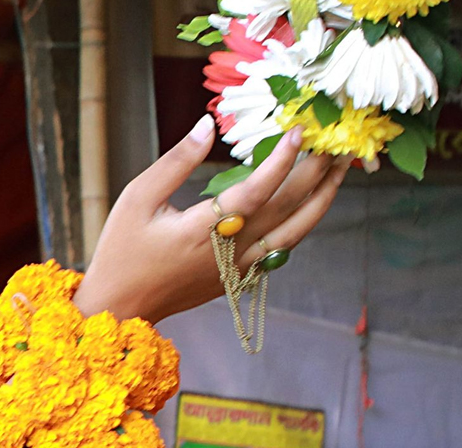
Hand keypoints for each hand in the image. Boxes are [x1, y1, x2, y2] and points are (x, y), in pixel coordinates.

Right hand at [74, 116, 351, 323]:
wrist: (120, 307)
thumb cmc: (121, 251)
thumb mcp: (136, 198)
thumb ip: (175, 162)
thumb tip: (207, 125)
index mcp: (201, 230)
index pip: (256, 192)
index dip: (281, 160)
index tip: (298, 130)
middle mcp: (228, 251)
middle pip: (286, 208)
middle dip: (315, 172)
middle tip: (335, 139)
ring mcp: (239, 268)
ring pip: (295, 232)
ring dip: (322, 198)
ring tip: (341, 169)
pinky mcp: (240, 278)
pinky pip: (283, 248)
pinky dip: (303, 222)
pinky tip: (312, 201)